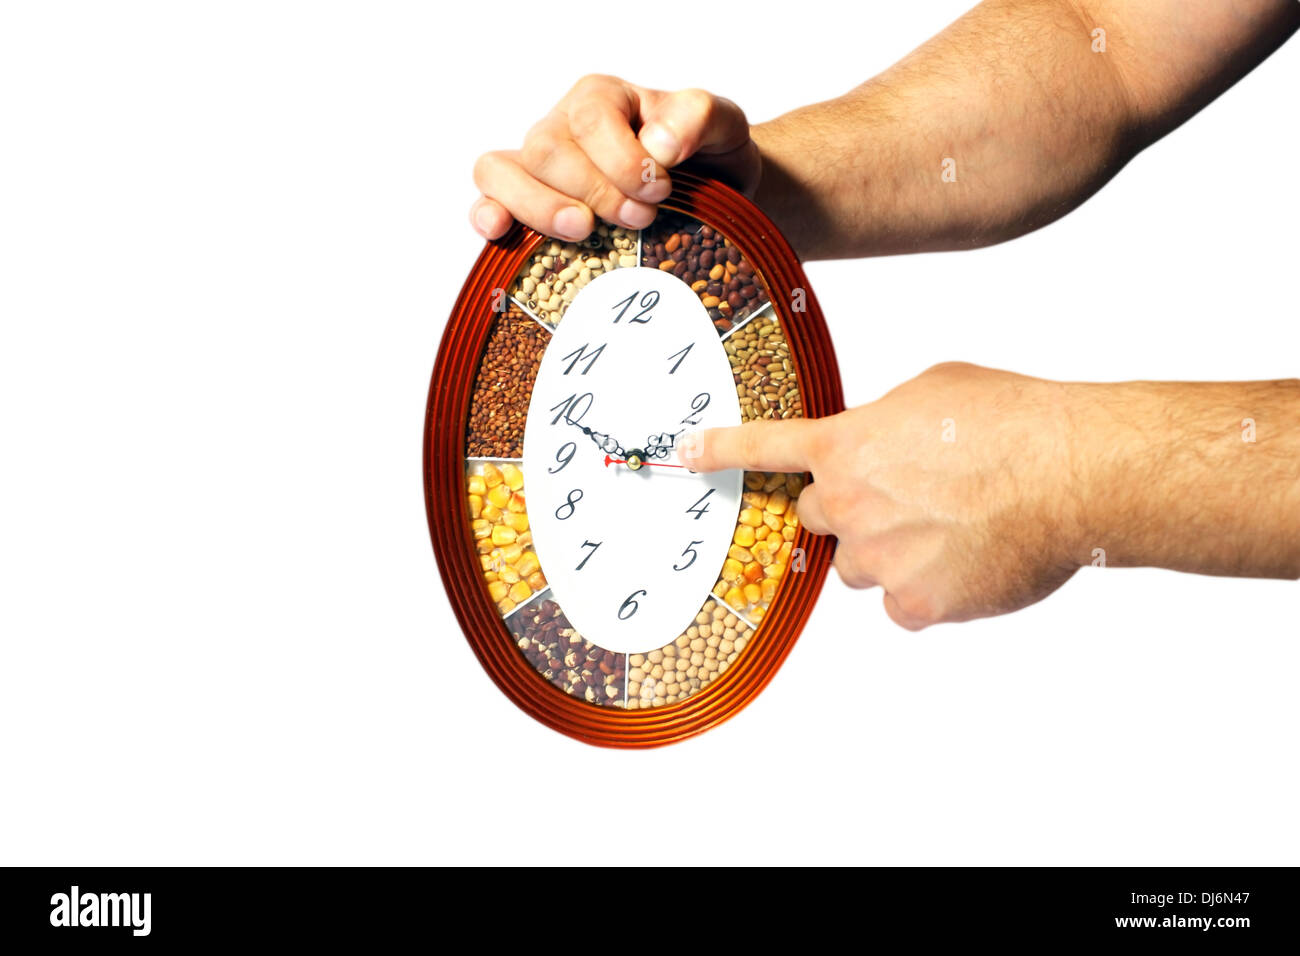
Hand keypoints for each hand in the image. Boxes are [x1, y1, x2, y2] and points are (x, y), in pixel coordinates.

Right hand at [470, 74, 759, 241]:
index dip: (623, 160)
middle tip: (640, 219)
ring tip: (583, 229)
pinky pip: (488, 201)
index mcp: (600, 98)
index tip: (661, 190)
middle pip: (546, 150)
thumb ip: (696, 117)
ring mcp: (536, 168)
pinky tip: (501, 231)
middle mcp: (560, 128)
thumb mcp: (720, 124)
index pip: (591, 120)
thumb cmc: (704, 155)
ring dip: (541, 206)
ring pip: (502, 172)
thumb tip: (659, 144)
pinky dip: (488, 215)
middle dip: (594, 190)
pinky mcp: (526, 206)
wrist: (708, 192)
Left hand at [679, 363, 1083, 629]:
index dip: (722, 451)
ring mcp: (878, 559)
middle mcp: (848, 506)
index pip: (765, 447)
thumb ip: (883, 423)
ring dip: (890, 551)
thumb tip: (882, 445)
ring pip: (861, 565)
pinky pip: (902, 604)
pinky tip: (965, 561)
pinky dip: (926, 589)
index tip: (687, 453)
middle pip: (818, 518)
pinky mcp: (917, 604)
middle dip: (850, 509)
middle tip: (906, 496)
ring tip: (951, 526)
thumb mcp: (931, 391)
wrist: (1068, 472)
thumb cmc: (1010, 420)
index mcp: (844, 447)